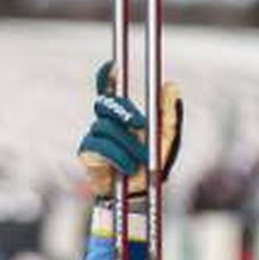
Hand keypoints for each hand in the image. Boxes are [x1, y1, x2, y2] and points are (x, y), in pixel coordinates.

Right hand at [78, 62, 178, 197]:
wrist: (140, 193)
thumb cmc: (151, 163)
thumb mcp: (167, 137)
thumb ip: (169, 113)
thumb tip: (171, 85)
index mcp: (123, 115)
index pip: (109, 89)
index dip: (106, 76)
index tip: (113, 66)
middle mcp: (106, 121)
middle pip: (106, 103)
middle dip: (123, 111)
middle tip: (140, 124)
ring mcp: (94, 136)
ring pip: (106, 128)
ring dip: (127, 144)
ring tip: (140, 159)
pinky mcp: (87, 152)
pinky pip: (99, 146)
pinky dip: (117, 156)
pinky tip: (127, 167)